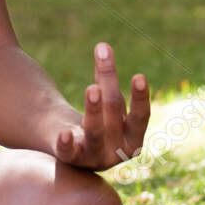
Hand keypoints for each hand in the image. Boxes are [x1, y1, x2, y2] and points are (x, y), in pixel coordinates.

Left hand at [52, 41, 150, 170]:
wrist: (73, 153)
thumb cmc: (97, 122)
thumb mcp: (105, 102)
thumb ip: (105, 77)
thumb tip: (102, 44)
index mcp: (134, 139)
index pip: (141, 116)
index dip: (140, 97)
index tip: (138, 76)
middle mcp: (119, 151)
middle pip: (114, 111)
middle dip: (108, 81)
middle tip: (103, 53)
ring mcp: (95, 157)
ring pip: (95, 129)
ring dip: (95, 109)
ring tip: (92, 88)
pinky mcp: (71, 159)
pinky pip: (69, 151)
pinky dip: (67, 143)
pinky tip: (63, 134)